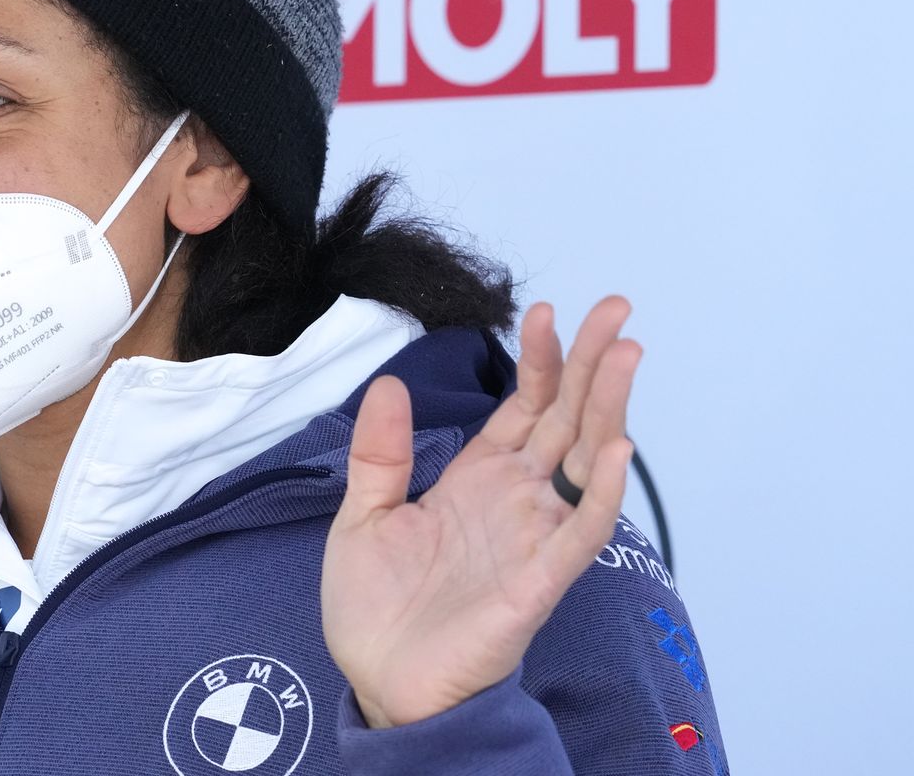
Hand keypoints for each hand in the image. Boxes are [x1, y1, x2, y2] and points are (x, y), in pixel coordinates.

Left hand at [320, 297, 640, 728]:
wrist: (380, 681)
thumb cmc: (377, 607)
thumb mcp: (363, 515)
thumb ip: (380, 453)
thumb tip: (391, 383)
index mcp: (476, 479)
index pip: (523, 406)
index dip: (539, 360)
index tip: (546, 310)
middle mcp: (514, 499)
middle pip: (565, 418)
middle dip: (591, 363)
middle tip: (617, 308)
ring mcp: (533, 536)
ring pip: (585, 461)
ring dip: (608, 407)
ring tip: (625, 354)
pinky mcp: (540, 580)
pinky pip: (581, 529)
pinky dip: (602, 490)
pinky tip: (616, 445)